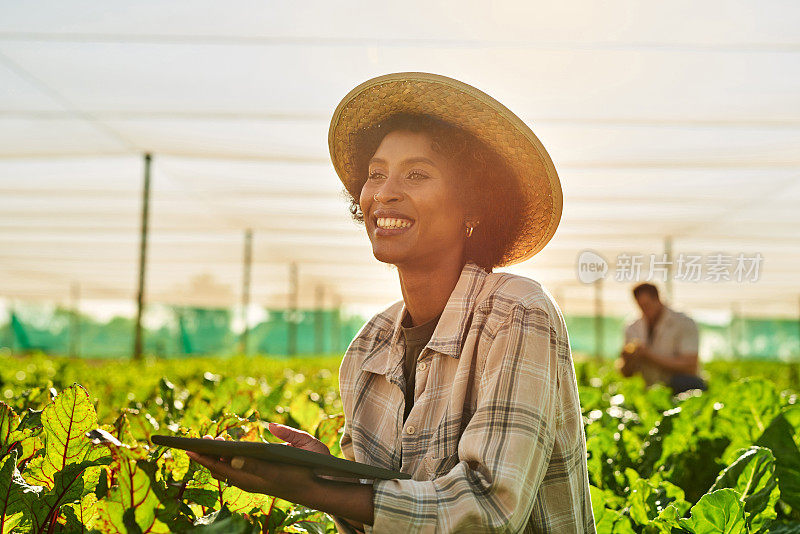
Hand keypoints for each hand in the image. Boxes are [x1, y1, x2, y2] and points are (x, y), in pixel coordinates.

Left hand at [186, 422, 329, 495]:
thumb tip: (261, 432)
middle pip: (222, 468)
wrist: (322, 489)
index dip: (207, 455)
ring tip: (211, 444)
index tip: (194, 445)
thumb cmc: (312, 467)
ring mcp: (255, 484)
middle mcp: (253, 481)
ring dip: (217, 458)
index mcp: (259, 473)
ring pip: (228, 472)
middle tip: (198, 440)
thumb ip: (279, 441)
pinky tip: (226, 454)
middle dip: (208, 454)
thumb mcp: (298, 452)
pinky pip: (235, 474)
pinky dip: (227, 463)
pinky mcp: (260, 484)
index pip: (224, 464)